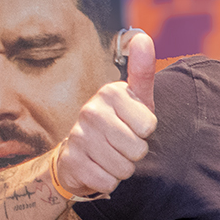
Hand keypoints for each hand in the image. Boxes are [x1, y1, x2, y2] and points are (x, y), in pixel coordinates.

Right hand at [54, 30, 156, 197]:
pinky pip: (108, 182)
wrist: (81, 154)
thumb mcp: (137, 98)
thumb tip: (143, 37)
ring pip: (124, 168)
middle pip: (138, 149)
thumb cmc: (119, 123)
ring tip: (112, 156)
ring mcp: (78, 137)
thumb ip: (142, 71)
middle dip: (136, 153)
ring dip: (123, 168)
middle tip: (123, 144)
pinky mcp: (71, 163)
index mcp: (110, 93)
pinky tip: (99, 168)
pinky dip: (109, 181)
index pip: (148, 126)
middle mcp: (90, 112)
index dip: (146, 131)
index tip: (134, 125)